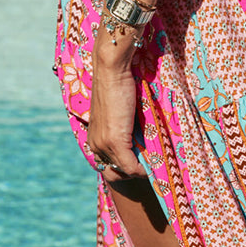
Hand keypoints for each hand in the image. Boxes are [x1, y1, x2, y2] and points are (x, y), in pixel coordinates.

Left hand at [86, 27, 148, 188]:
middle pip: (113, 174)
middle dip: (129, 175)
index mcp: (93, 139)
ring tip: (152, 168)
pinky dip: (142, 170)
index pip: (106, 166)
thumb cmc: (116, 86)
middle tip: (145, 170)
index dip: (122, 170)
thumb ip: (123, 128)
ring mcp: (104, 145)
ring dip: (138, 172)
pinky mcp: (115, 142)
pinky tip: (151, 167)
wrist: (112, 70)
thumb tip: (139, 140)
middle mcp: (95, 144)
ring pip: (124, 171)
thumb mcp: (117, 113)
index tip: (138, 168)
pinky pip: (131, 166)